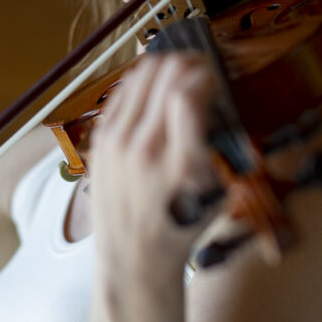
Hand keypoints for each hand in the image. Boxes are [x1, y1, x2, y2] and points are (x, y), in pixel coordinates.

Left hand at [89, 53, 218, 278]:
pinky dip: (143, 80)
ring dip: (166, 65)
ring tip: (182, 72)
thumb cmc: (182, 227)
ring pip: (141, 75)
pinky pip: (122, 91)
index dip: (206, 74)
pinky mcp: (101, 141)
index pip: (185, 95)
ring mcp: (116, 143)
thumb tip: (217, 93)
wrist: (133, 259)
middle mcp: (144, 150)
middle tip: (204, 69)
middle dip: (190, 62)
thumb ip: (220, 144)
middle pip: (164, 74)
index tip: (217, 78)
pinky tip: (156, 87)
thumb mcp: (217, 193)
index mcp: (179, 165)